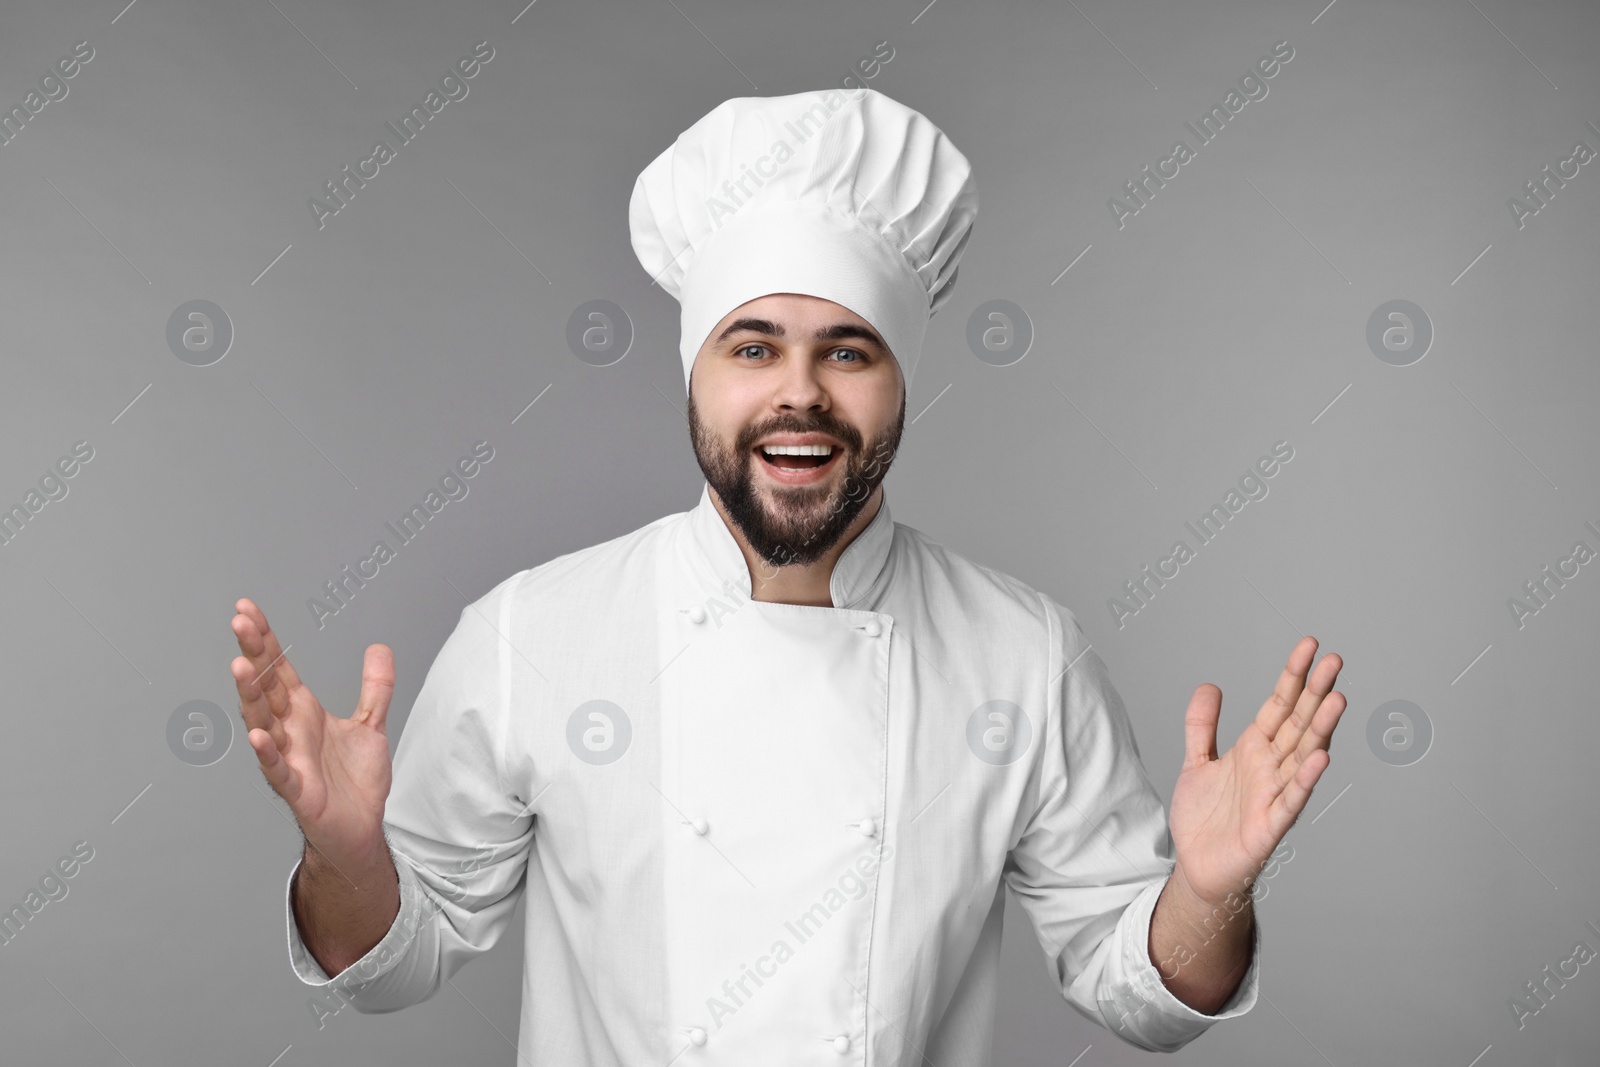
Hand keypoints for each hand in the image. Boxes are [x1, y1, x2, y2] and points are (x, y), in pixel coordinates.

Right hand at [230, 598, 394, 866]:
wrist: (360, 829)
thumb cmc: (355, 781)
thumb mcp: (371, 725)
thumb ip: (376, 688)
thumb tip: (380, 647)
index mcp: (303, 712)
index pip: (279, 668)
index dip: (265, 639)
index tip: (246, 609)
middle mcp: (289, 731)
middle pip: (265, 687)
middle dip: (253, 654)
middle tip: (240, 622)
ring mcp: (289, 759)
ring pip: (262, 722)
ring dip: (250, 695)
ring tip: (241, 666)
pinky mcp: (297, 789)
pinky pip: (278, 769)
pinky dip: (267, 752)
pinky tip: (259, 734)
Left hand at [1167, 635, 1345, 906]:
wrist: (1197, 867)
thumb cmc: (1205, 819)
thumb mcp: (1197, 762)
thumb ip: (1202, 725)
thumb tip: (1210, 685)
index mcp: (1254, 749)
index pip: (1279, 704)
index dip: (1293, 675)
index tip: (1309, 645)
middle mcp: (1270, 767)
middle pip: (1298, 723)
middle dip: (1316, 692)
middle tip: (1335, 661)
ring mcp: (1274, 794)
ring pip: (1303, 756)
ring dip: (1320, 730)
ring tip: (1336, 700)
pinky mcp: (1270, 824)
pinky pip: (1292, 799)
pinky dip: (1306, 779)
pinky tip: (1321, 758)